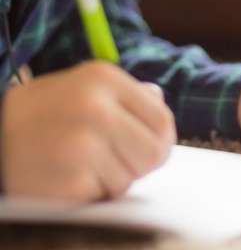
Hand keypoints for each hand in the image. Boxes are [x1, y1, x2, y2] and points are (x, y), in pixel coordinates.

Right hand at [1, 61, 176, 200]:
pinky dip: (90, 195)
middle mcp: (96, 108)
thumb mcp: (83, 86)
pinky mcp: (68, 182)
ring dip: (110, 179)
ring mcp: (81, 146)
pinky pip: (103, 198)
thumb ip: (126, 95)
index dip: (159, 139)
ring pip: (130, 179)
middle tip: (111, 158)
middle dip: (138, 162)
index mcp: (105, 78)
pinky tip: (66, 177)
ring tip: (80, 164)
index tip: (143, 146)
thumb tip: (158, 100)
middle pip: (154, 152)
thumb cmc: (41, 113)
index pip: (162, 119)